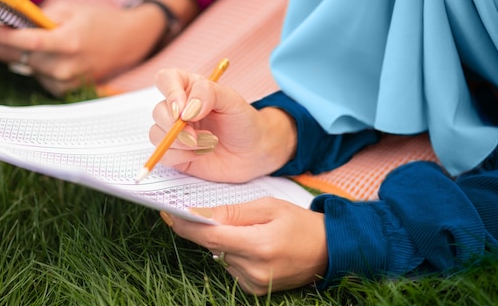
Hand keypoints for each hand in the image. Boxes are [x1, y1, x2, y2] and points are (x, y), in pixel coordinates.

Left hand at [0, 1, 166, 95]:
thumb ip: (41, 18)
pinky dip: (31, 66)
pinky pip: (38, 78)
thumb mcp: (71, 10)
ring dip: (9, 56)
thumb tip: (11, 21)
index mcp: (68, 42)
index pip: (28, 42)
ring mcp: (66, 81)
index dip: (1, 38)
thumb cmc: (100, 22)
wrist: (129, 42)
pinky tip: (31, 56)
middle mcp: (66, 66)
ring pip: (25, 68)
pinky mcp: (66, 90)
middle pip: (18, 58)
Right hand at [150, 68, 297, 182]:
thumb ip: (208, 94)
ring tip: (209, 143)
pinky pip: (164, 155)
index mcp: (190, 88)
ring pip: (156, 134)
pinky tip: (201, 153)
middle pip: (158, 111)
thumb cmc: (243, 121)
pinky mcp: (175, 153)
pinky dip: (182, 156)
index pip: (166, 79)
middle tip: (196, 136)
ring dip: (182, 143)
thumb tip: (185, 110)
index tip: (182, 111)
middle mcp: (179, 108)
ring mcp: (174, 131)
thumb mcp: (232, 100)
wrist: (254, 152)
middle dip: (175, 127)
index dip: (170, 93)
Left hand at [160, 197, 327, 293]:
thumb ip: (234, 212)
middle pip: (213, 247)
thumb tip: (201, 213)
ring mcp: (254, 283)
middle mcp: (254, 269)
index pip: (211, 237)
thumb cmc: (300, 224)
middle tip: (199, 212)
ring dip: (222, 241)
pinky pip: (230, 266)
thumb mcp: (269, 207)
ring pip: (219, 256)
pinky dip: (232, 252)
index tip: (169, 213)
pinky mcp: (254, 289)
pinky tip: (251, 244)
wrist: (328, 251)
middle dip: (204, 228)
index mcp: (260, 245)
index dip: (187, 226)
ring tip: (246, 229)